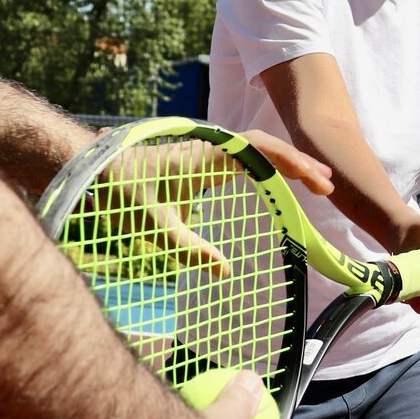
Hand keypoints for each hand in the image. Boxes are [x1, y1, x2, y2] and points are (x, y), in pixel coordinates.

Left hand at [95, 130, 333, 275]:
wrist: (93, 170)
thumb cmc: (122, 195)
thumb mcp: (155, 227)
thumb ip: (189, 249)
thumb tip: (225, 271)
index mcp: (206, 158)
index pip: (259, 149)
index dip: (290, 162)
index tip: (315, 181)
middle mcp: (211, 150)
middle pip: (265, 147)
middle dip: (298, 162)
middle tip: (327, 185)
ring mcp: (207, 154)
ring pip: (255, 150)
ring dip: (284, 162)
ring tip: (313, 181)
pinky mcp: (200, 162)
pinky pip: (242, 157)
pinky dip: (265, 165)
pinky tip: (276, 179)